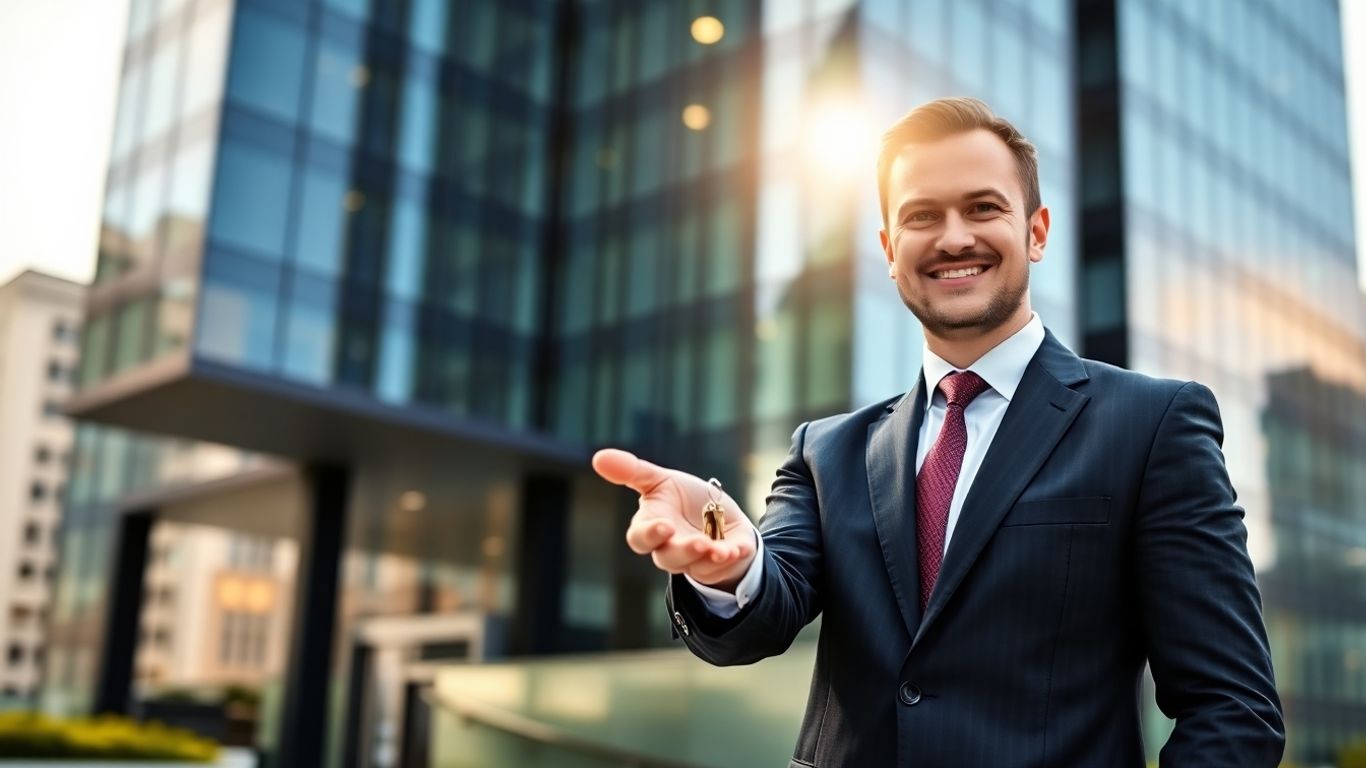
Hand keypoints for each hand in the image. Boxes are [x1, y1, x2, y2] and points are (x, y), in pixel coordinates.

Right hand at [592, 448, 757, 590]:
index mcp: (653, 528)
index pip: (641, 539)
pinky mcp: (722, 562)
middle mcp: (671, 549)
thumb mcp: (661, 480)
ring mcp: (697, 560)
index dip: (649, 535)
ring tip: (718, 550)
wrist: (720, 514)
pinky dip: (730, 557)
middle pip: (668, 558)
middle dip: (682, 551)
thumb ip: (632, 471)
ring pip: (695, 566)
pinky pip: (723, 567)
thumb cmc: (683, 499)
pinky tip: (735, 550)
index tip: (664, 526)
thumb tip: (597, 457)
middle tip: (697, 543)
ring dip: (706, 558)